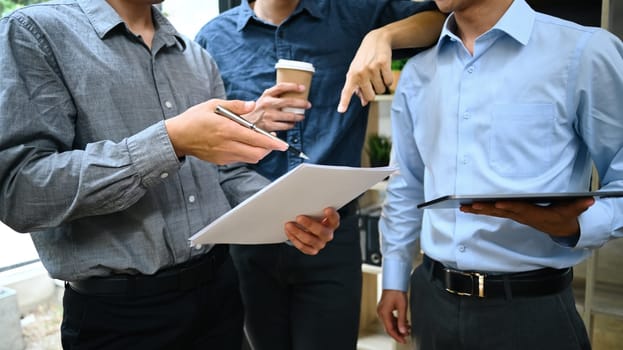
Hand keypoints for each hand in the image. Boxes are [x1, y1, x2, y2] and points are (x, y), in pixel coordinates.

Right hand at [164, 99, 287, 164]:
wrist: (177, 137)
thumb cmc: (194, 118)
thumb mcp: (213, 104)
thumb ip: (235, 105)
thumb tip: (252, 105)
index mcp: (227, 129)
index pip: (256, 138)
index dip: (272, 143)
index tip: (283, 145)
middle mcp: (227, 145)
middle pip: (257, 153)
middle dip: (269, 149)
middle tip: (274, 142)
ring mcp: (224, 155)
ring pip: (250, 158)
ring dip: (259, 152)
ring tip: (260, 141)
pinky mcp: (221, 161)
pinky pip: (240, 159)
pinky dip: (248, 153)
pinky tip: (245, 144)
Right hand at [248, 82, 309, 131]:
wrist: (243, 123)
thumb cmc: (256, 111)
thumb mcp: (263, 99)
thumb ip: (274, 97)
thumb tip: (292, 94)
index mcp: (266, 95)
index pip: (281, 87)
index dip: (293, 86)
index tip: (302, 88)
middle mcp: (267, 104)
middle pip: (289, 101)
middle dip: (301, 103)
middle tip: (308, 105)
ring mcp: (268, 115)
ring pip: (290, 116)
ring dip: (298, 116)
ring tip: (301, 116)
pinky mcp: (269, 126)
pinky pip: (285, 126)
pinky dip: (291, 125)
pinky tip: (292, 124)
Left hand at [284, 207, 339, 254]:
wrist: (309, 229)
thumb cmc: (313, 217)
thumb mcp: (315, 211)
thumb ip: (313, 207)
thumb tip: (302, 195)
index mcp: (331, 223)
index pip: (335, 220)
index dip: (332, 215)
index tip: (326, 209)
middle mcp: (328, 234)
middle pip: (322, 232)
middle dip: (310, 224)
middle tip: (299, 217)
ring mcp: (320, 243)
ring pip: (310, 240)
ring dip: (298, 232)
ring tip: (288, 225)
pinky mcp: (312, 250)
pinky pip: (303, 247)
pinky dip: (294, 239)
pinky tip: (288, 231)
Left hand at [337, 29, 392, 112]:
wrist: (376, 40)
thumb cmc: (364, 59)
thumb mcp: (357, 72)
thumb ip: (358, 89)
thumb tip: (364, 103)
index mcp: (351, 75)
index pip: (347, 91)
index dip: (344, 101)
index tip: (341, 110)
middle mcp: (360, 72)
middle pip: (370, 96)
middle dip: (373, 92)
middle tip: (372, 82)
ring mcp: (372, 68)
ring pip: (381, 90)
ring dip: (382, 85)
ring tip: (378, 74)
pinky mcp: (383, 63)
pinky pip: (389, 82)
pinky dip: (388, 80)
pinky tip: (384, 71)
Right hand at [377, 289, 409, 343]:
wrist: (394, 283)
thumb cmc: (397, 291)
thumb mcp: (402, 307)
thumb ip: (402, 320)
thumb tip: (403, 331)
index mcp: (384, 313)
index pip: (389, 329)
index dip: (397, 336)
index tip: (403, 340)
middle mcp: (381, 313)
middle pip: (389, 327)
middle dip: (398, 332)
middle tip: (407, 336)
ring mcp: (382, 311)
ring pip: (389, 323)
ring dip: (398, 327)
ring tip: (407, 328)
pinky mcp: (384, 309)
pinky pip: (390, 319)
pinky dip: (396, 322)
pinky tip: (404, 322)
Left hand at [459, 197, 595, 236]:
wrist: (561, 228)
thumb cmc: (564, 216)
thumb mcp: (574, 210)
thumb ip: (580, 205)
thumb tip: (590, 200)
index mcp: (534, 214)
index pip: (520, 210)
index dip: (509, 208)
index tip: (498, 204)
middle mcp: (522, 215)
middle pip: (502, 212)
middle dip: (486, 209)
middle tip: (470, 205)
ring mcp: (515, 216)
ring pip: (494, 213)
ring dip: (478, 210)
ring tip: (463, 207)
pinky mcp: (511, 214)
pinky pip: (494, 212)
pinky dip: (481, 210)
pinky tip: (468, 207)